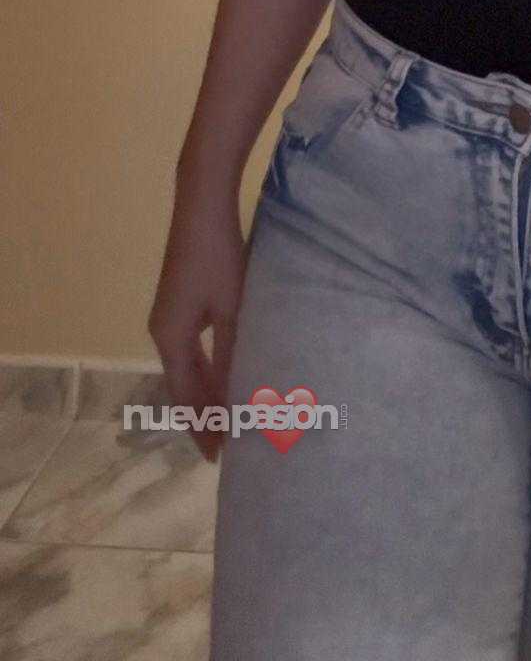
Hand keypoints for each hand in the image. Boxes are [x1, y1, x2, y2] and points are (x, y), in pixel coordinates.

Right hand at [148, 174, 247, 463]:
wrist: (203, 204)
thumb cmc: (220, 256)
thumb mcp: (232, 308)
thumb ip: (233, 353)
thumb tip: (237, 398)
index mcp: (170, 337)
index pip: (185, 396)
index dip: (202, 426)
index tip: (218, 457)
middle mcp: (162, 331)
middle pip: (183, 385)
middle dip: (203, 414)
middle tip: (226, 444)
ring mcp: (168, 315)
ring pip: (187, 366)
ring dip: (206, 391)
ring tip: (228, 416)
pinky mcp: (180, 300)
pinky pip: (191, 348)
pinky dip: (207, 368)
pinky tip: (225, 372)